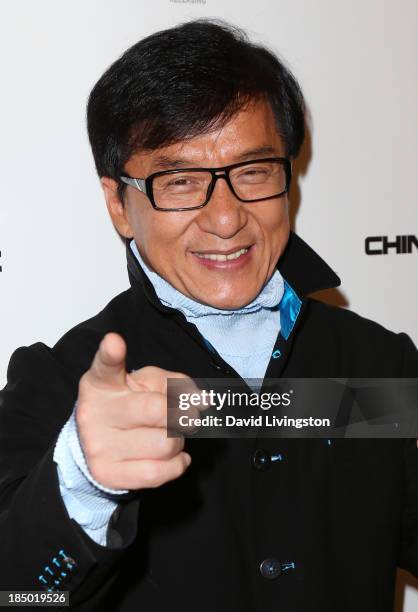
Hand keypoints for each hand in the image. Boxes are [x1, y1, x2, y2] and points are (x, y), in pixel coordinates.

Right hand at [76, 332, 196, 490]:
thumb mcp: (150, 383)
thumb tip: (203, 401)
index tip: (114, 342)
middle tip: (185, 415)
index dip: (111, 353)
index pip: (106, 366)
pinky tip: (173, 456)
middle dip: (181, 414)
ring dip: (178, 441)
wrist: (102, 441)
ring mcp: (98, 445)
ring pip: (164, 444)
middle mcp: (94, 412)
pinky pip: (158, 473)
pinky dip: (177, 464)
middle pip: (157, 410)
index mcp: (103, 382)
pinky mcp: (108, 474)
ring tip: (168, 436)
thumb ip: (177, 383)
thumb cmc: (132, 404)